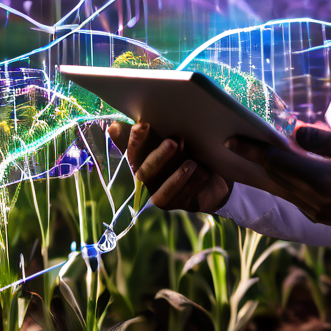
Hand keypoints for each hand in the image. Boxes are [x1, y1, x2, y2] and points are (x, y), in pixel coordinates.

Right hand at [108, 121, 232, 213]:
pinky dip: (197, 183)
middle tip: (174, 141)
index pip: (132, 152)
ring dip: (181, 174)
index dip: (134, 141)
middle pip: (144, 172)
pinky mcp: (182, 205)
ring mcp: (163, 196)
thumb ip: (152, 134)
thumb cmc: (188, 154)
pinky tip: (206, 174)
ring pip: (166, 188)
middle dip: (159, 156)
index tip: (142, 125)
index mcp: (143, 163)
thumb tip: (114, 127)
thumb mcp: (174, 142)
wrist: (216, 176)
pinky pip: (187, 197)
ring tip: (194, 163)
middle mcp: (148, 182)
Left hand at [225, 124, 330, 226]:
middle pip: (273, 177)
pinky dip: (283, 181)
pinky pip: (292, 197)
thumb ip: (324, 139)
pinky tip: (278, 168)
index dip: (253, 150)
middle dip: (253, 160)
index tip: (231, 139)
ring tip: (249, 153)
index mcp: (325, 181)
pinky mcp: (319, 217)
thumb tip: (293, 132)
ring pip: (280, 189)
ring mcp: (317, 213)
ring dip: (266, 172)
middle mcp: (316, 201)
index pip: (277, 163)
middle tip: (233, 142)